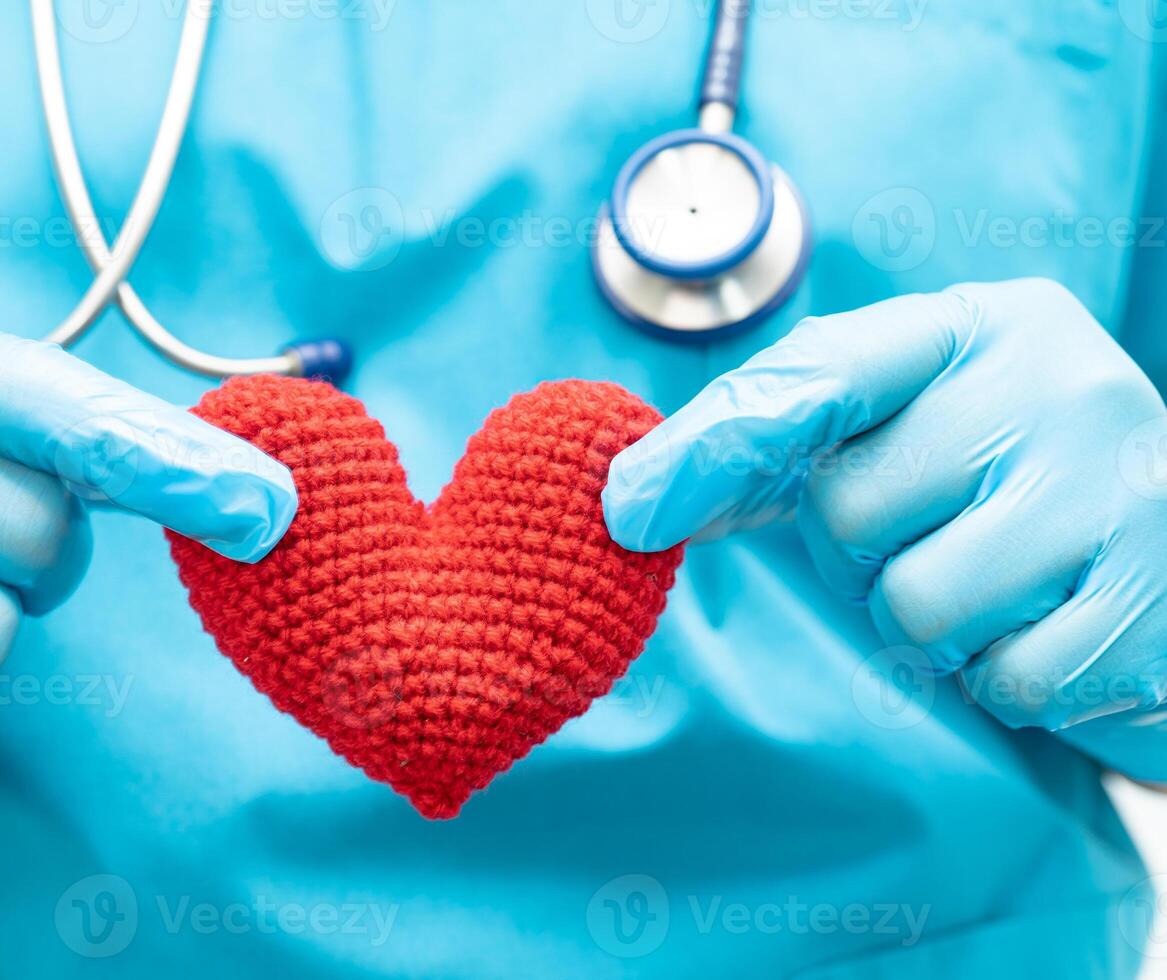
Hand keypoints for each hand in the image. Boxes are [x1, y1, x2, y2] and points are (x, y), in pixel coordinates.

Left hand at [603, 279, 1166, 774]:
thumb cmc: (1007, 488)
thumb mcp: (911, 428)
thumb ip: (781, 443)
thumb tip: (633, 497)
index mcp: (982, 325)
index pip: (824, 372)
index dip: (717, 442)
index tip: (629, 508)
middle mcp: (1058, 381)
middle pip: (847, 512)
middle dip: (862, 558)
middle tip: (936, 539)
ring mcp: (1118, 484)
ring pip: (915, 607)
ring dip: (933, 629)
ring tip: (998, 586)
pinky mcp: (1154, 595)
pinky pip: (1004, 679)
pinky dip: (1008, 680)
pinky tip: (1055, 629)